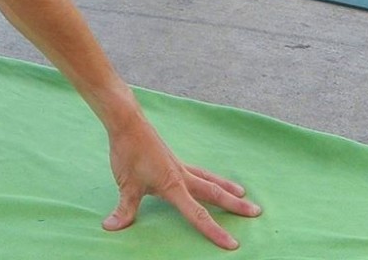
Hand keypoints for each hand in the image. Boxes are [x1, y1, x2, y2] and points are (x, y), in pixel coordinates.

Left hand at [103, 120, 259, 249]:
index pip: (198, 214)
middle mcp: (182, 176)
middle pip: (214, 193)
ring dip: (228, 188)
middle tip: (256, 212)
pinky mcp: (174, 160)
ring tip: (243, 194)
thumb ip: (124, 209)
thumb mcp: (125, 185)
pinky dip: (211, 177)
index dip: (215, 231)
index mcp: (173, 186)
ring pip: (210, 179)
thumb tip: (111, 227)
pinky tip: (212, 180)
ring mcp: (180, 167)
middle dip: (235, 205)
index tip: (233, 244)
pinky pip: (200, 172)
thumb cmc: (128, 152)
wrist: (128, 123)